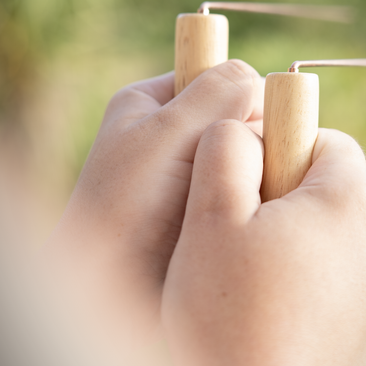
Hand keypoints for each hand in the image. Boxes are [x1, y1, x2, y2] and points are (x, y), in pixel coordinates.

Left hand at [44, 61, 263, 345]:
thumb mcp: (168, 134)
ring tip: (257, 200)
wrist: (107, 288)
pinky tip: (257, 218)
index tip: (252, 129)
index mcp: (150, 103)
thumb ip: (215, 94)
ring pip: (245, 159)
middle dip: (252, 143)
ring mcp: (187, 175)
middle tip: (255, 173)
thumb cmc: (126, 206)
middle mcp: (168, 135)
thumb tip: (258, 77)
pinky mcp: (204, 209)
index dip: (243, 98)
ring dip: (257, 175)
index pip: (217, 79)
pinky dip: (254, 202)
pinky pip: (244, 192)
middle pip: (235, 120)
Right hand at [162, 120, 365, 365]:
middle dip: (284, 198)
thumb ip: (227, 147)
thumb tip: (246, 128)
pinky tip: (265, 319)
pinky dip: (306, 287)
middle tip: (236, 234)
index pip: (328, 140)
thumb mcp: (209, 215)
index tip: (245, 181)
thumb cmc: (226, 317)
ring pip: (333, 239)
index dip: (281, 147)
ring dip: (294, 244)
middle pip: (333, 190)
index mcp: (349, 203)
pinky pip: (337, 286)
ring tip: (245, 282)